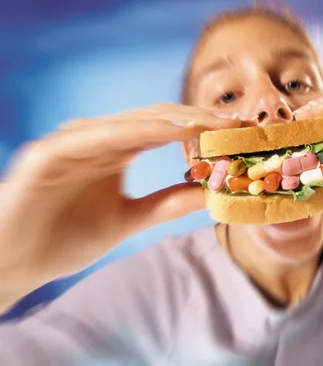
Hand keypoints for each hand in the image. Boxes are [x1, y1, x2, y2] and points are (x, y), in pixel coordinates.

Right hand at [0, 104, 237, 305]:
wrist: (16, 263)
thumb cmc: (66, 237)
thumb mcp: (129, 219)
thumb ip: (167, 202)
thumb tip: (212, 193)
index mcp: (117, 150)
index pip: (168, 130)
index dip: (205, 128)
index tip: (241, 132)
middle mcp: (99, 138)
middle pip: (157, 119)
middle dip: (199, 119)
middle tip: (238, 121)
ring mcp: (73, 141)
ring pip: (132, 121)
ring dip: (175, 119)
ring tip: (212, 121)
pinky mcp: (50, 153)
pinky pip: (97, 136)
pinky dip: (133, 130)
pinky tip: (167, 129)